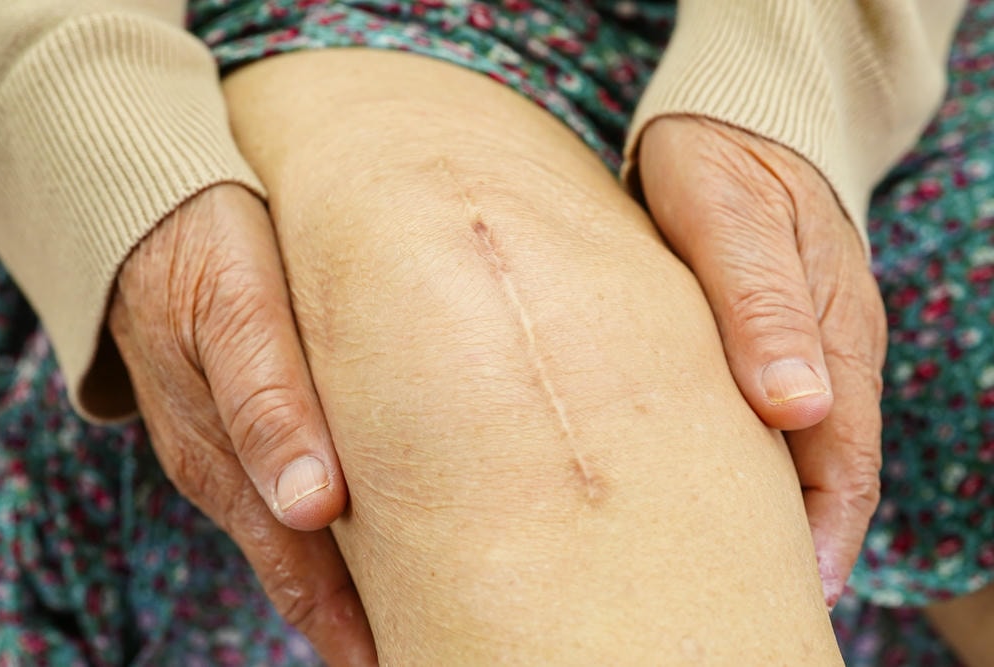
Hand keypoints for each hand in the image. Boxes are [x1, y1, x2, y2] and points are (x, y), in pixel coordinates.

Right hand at [108, 184, 376, 663]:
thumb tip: (312, 508)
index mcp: (232, 459)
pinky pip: (295, 487)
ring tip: (414, 608)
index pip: (301, 575)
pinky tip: (373, 526)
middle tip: (432, 641)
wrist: (144, 202)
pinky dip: (339, 524)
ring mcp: (236, 447)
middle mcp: (233, 468)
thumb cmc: (203, 245)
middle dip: (362, 617)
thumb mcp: (235, 310)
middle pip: (305, 570)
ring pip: (302, 533)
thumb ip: (271, 401)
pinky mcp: (247, 417)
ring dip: (353, 576)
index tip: (402, 660)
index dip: (351, 629)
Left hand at [638, 117, 886, 606]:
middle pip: (821, 470)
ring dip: (761, 507)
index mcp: (834, 336)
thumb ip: (763, 308)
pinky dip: (735, 462)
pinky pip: (754, 415)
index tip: (796, 595)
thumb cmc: (723, 164)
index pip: (843, 462)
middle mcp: (823, 354)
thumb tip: (798, 406)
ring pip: (787, 448)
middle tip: (743, 599)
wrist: (729, 120)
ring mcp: (791, 348)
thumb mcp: (736, 222)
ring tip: (714, 563)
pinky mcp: (754, 339)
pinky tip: (696, 486)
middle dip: (794, 540)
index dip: (824, 534)